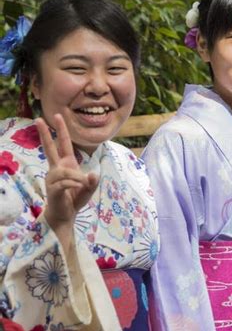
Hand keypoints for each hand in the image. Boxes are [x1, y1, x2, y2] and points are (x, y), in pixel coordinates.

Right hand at [36, 115, 97, 232]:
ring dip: (77, 179)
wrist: (66, 215)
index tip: (57, 115)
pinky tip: (77, 189)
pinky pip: (65, 183)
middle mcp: (57, 168)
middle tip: (38, 119)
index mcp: (66, 164)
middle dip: (45, 134)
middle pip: (49, 148)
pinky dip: (74, 185)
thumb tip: (92, 175)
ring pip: (65, 172)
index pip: (63, 144)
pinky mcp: (52, 188)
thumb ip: (93, 182)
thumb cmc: (76, 198)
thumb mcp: (89, 188)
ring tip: (82, 186)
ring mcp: (52, 178)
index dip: (61, 130)